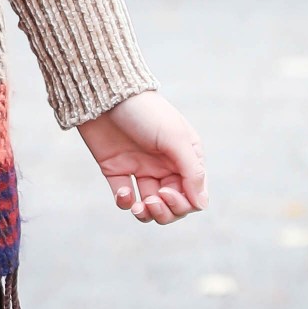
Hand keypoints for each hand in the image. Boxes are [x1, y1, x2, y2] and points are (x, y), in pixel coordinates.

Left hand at [78, 90, 205, 222]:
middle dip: (166, 212)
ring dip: (148, 213)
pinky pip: (126, 199)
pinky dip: (126, 202)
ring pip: (150, 207)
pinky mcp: (117, 171)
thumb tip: (202, 205)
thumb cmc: (146, 112)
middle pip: (173, 206)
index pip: (193, 195)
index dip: (183, 203)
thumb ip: (191, 171)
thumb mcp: (175, 138)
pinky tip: (124, 192)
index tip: (167, 191)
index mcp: (184, 158)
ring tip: (140, 206)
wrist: (105, 95)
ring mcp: (141, 170)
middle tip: (153, 200)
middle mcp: (165, 167)